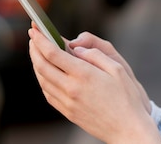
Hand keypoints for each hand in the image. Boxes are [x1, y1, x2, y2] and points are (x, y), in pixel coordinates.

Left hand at [28, 26, 160, 143]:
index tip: (34, 29)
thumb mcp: (118, 68)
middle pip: (42, 65)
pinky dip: (42, 80)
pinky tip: (45, 73)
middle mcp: (71, 89)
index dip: (41, 39)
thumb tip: (76, 49)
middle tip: (33, 36)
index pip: (53, 53)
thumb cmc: (127, 98)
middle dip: (34, 48)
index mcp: (84, 75)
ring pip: (42, 80)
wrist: (127, 130)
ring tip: (37, 51)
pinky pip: (48, 94)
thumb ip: (95, 54)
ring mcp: (68, 103)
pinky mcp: (68, 113)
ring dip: (36, 63)